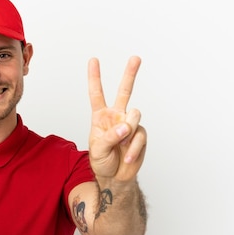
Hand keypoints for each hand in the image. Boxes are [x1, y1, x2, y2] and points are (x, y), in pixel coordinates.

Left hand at [87, 56, 146, 181]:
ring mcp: (129, 124)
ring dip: (127, 132)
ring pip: (134, 115)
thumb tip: (126, 127)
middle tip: (135, 58)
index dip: (95, 77)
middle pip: (124, 91)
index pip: (97, 94)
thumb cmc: (102, 161)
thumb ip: (110, 137)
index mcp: (100, 117)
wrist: (115, 177)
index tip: (93, 60)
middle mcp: (116, 116)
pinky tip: (128, 156)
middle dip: (130, 74)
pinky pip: (139, 135)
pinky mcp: (140, 134)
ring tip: (121, 146)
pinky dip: (133, 148)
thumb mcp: (98, 150)